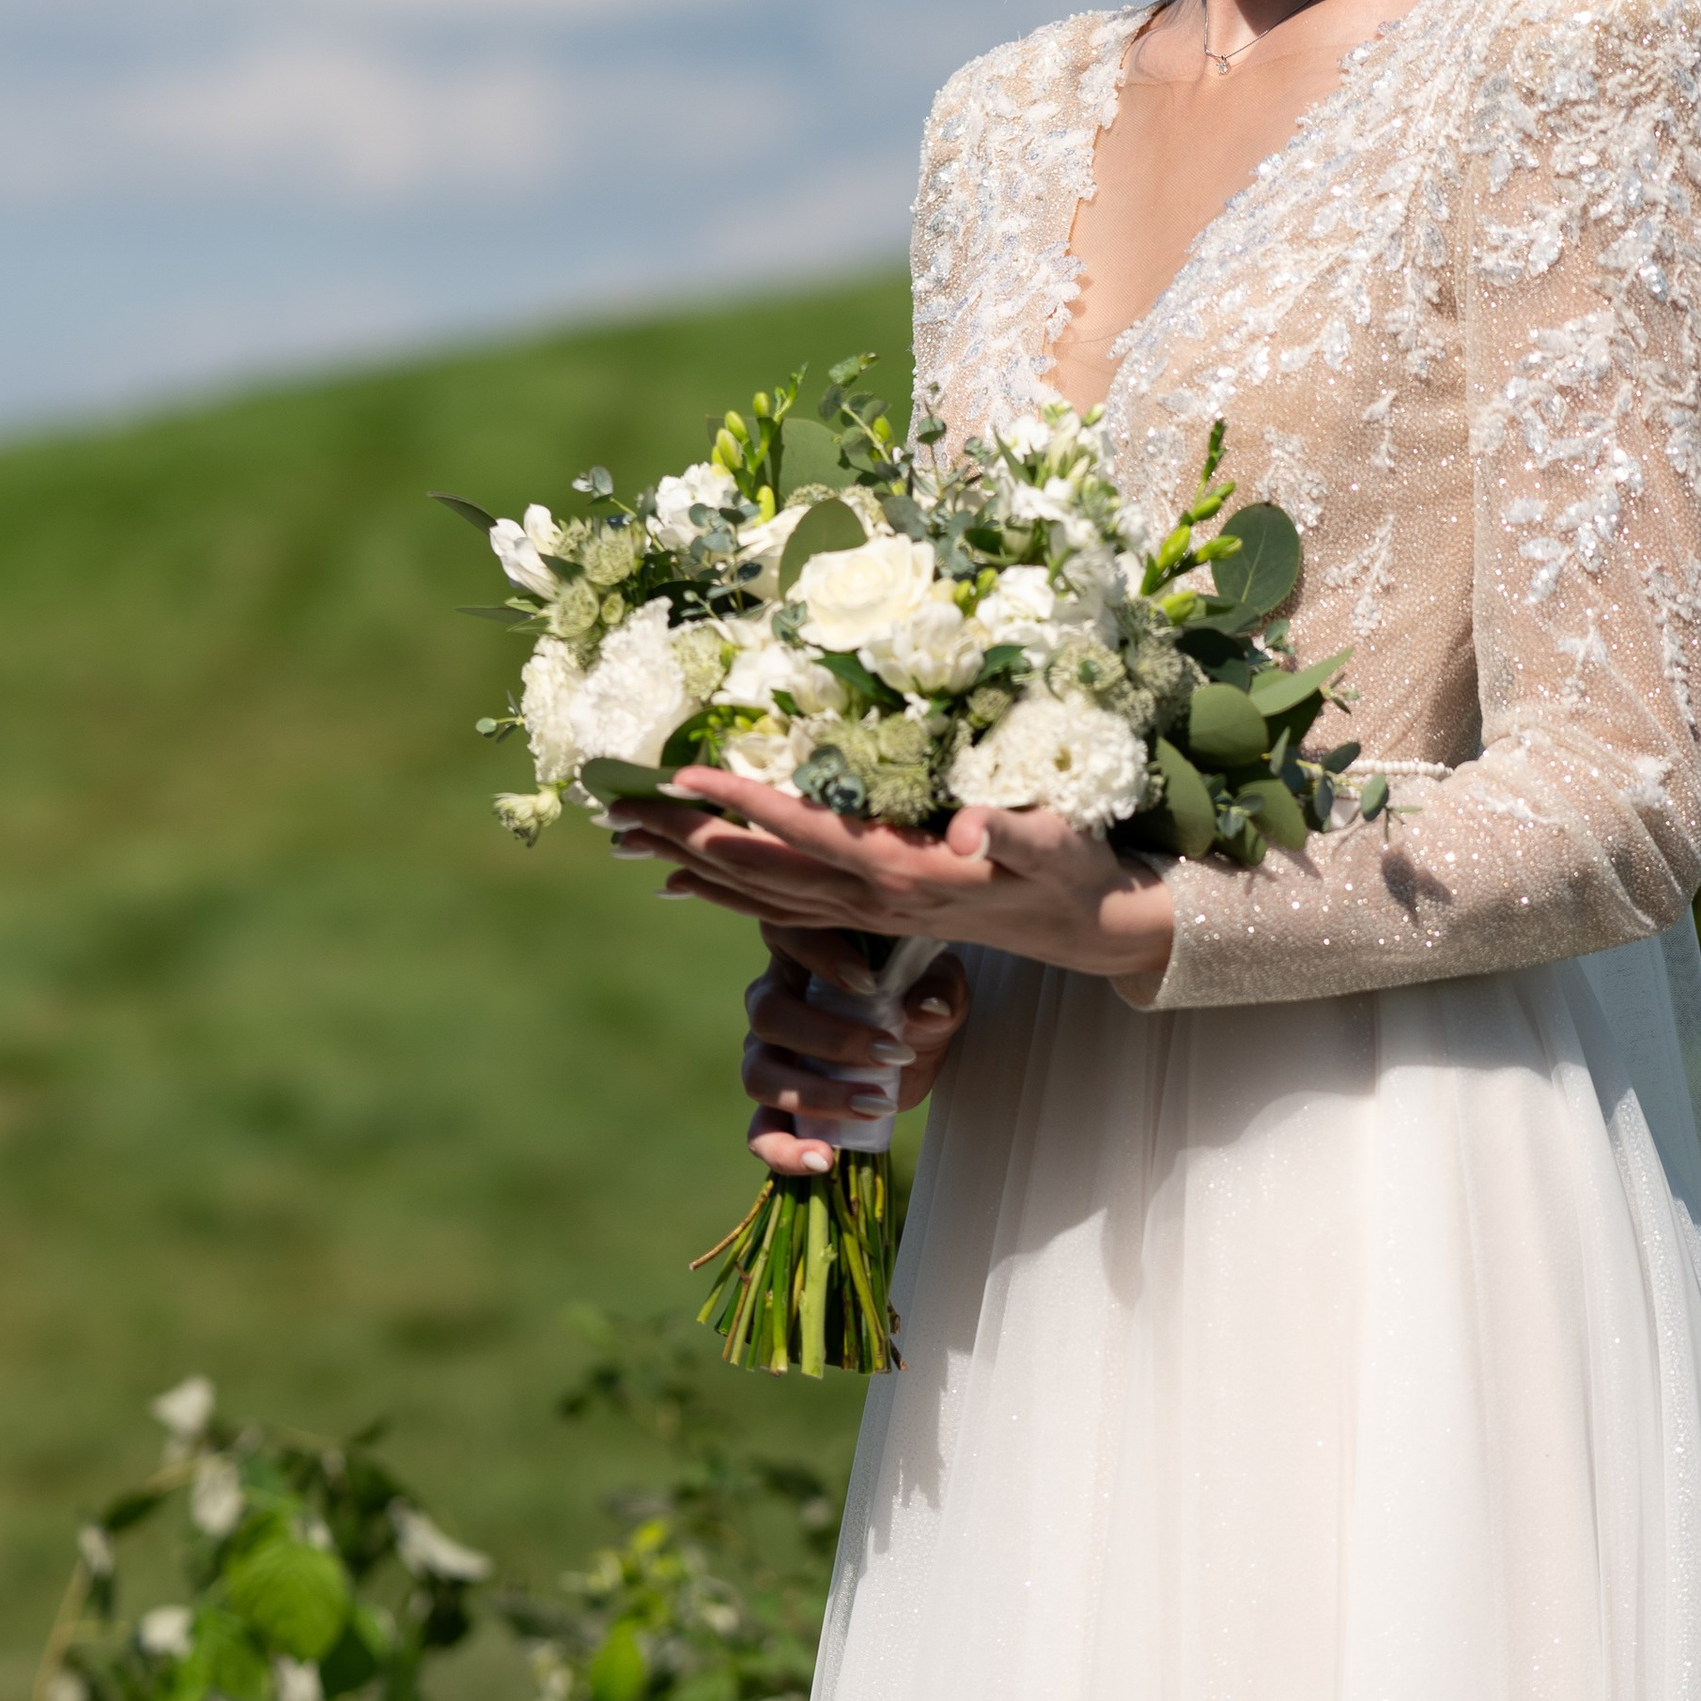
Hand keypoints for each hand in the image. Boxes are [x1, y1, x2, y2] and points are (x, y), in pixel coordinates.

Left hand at [608, 772, 1174, 987]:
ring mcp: (865, 916)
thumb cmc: (1072, 869)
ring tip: (625, 840)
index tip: (682, 773)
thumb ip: (1007, 829)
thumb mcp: (1054, 842)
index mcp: (903, 870)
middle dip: (684, 835)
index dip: (742, 801)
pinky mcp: (869, 919)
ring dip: (689, 864)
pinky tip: (685, 882)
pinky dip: (725, 894)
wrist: (1088, 926)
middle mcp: (871, 900)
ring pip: (757, 893)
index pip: (805, 830)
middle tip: (613, 809)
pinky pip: (778, 912)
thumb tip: (966, 824)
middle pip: (758, 867)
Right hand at [739, 948, 969, 1176]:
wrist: (915, 1040)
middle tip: (892, 1053)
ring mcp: (768, 1052)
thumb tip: (926, 1008)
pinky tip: (823, 1160)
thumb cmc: (917, 993)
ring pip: (759, 1074)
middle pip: (769, 1013)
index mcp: (803, 949)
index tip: (869, 982)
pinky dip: (784, 1151)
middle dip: (831, 1040)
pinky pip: (761, 1131)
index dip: (818, 955)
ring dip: (816, 1095)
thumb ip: (939, 990)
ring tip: (875, 1105)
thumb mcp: (941, 985)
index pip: (787, 934)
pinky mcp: (778, 1102)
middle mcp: (774, 996)